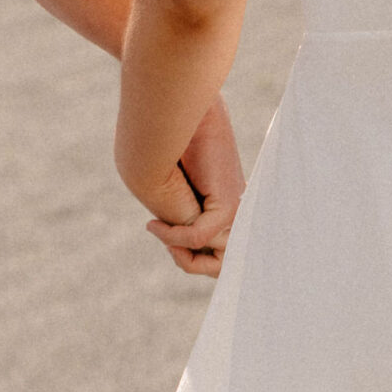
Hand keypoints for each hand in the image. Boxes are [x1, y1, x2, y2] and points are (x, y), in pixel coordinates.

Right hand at [144, 98, 245, 279]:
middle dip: (190, 264)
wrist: (169, 126)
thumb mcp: (173, 197)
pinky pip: (198, 239)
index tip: (161, 231)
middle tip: (169, 246)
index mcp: (226, 207)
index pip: (218, 253)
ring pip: (218, 262)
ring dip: (181, 255)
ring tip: (160, 231)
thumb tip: (182, 250)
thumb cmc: (164, 154)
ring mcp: (235, 212)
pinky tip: (155, 225)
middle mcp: (236, 213)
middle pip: (223, 265)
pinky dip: (173, 236)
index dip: (188, 257)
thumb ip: (181, 223)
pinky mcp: (228, 207)